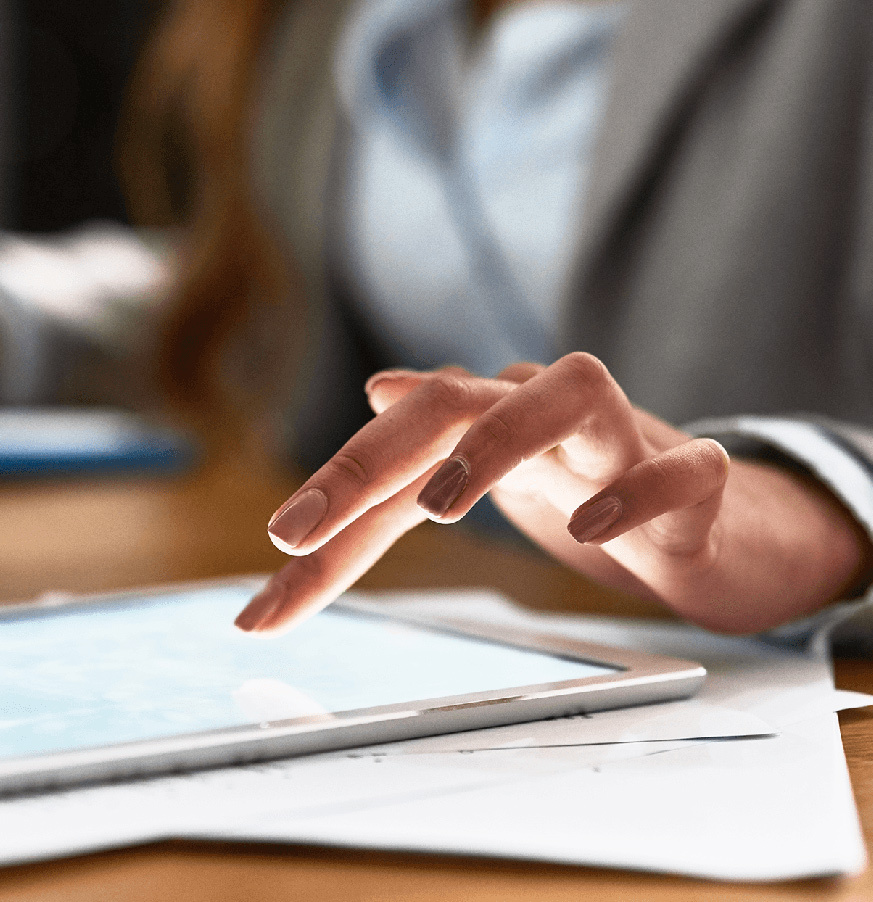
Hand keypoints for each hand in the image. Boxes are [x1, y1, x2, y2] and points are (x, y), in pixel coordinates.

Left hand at [235, 353, 871, 634]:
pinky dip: (635, 491)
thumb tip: (372, 388)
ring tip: (436, 505)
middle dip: (366, 462)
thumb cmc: (578, 489)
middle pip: (454, 402)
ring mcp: (623, 439)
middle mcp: (544, 411)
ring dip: (497, 442)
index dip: (324, 499)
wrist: (712, 517)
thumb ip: (407, 469)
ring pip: (572, 393)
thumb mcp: (479, 488)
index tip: (268, 564)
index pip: (390, 450)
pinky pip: (679, 470)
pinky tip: (589, 526)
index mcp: (485, 419)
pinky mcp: (696, 482)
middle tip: (295, 529)